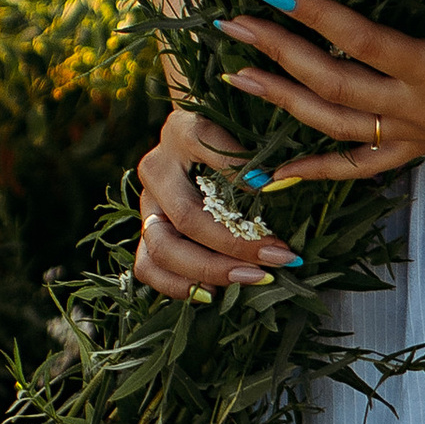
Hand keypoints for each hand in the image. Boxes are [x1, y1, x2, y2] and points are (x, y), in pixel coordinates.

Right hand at [132, 106, 295, 297]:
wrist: (203, 133)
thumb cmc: (234, 131)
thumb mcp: (244, 131)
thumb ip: (248, 156)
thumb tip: (265, 186)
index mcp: (181, 133)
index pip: (211, 158)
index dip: (240, 179)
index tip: (272, 194)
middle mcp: (156, 169)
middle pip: (185, 221)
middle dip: (234, 246)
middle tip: (277, 259)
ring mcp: (147, 203)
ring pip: (159, 251)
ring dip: (208, 272)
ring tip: (251, 278)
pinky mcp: (147, 230)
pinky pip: (148, 267)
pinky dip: (178, 286)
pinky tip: (215, 293)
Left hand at [206, 0, 424, 189]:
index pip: (358, 41)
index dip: (311, 14)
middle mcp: (420, 110)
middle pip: (333, 84)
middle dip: (278, 54)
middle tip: (232, 27)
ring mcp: (418, 133)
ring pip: (337, 126)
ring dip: (284, 104)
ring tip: (238, 79)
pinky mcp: (422, 145)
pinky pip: (361, 166)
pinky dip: (318, 170)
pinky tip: (275, 172)